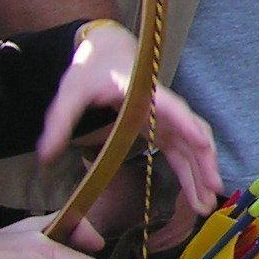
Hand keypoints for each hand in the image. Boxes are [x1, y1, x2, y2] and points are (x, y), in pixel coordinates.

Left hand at [37, 21, 222, 216]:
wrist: (107, 54)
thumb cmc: (92, 70)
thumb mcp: (71, 92)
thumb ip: (60, 122)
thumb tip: (45, 157)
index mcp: (144, 92)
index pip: (172, 108)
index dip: (188, 125)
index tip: (202, 144)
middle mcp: (163, 107)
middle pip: (192, 133)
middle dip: (204, 161)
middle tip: (213, 190)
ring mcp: (166, 119)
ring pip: (192, 147)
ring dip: (202, 172)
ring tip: (207, 203)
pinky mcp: (163, 130)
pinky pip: (182, 152)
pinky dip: (191, 171)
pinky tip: (197, 192)